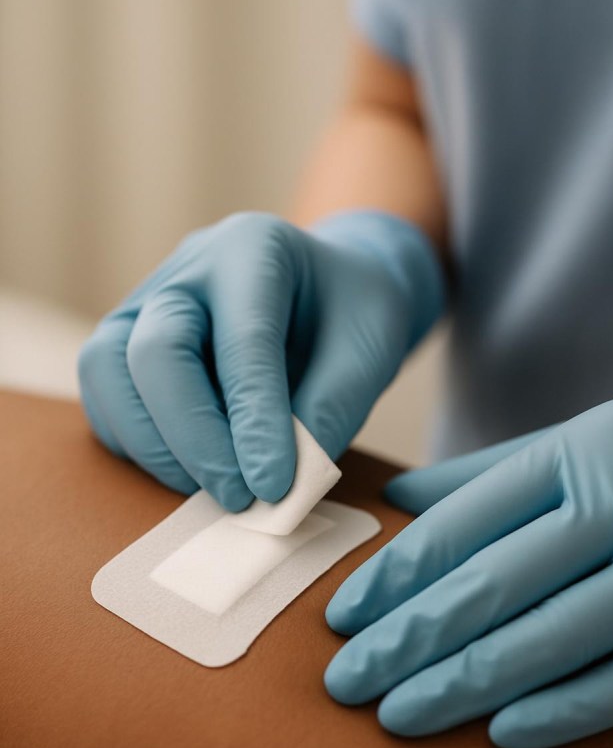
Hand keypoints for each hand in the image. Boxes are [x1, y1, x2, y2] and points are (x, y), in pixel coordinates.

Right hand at [79, 211, 443, 509]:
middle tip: (239, 497)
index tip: (274, 487)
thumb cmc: (351, 316)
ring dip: (156, 448)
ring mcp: (143, 305)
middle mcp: (186, 270)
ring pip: (108, 374)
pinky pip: (106, 400)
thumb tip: (279, 486)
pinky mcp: (124, 346)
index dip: (255, 421)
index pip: (243, 342)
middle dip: (195, 439)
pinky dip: (139, 447)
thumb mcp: (371, 350)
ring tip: (215, 489)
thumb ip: (331, 409)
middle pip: (156, 352)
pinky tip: (190, 473)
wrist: (325, 295)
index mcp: (253, 249)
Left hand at [325, 384, 612, 747]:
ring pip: (551, 636)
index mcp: (572, 459)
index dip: (393, 576)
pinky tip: (500, 736)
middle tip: (345, 683)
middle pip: (493, 584)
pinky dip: (566, 710)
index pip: (462, 525)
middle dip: (408, 639)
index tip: (340, 619)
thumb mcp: (569, 443)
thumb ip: (482, 478)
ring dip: (465, 683)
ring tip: (396, 717)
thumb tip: (393, 500)